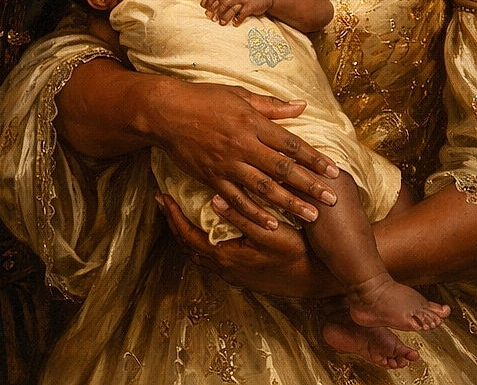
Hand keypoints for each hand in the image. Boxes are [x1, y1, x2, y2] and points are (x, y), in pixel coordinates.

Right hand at [141, 78, 338, 226]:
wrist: (166, 112)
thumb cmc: (204, 99)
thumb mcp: (239, 95)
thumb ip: (271, 105)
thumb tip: (301, 106)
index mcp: (252, 122)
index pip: (290, 143)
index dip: (314, 158)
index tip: (334, 170)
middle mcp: (243, 145)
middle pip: (282, 169)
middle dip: (310, 186)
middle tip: (332, 200)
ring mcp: (227, 164)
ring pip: (264, 188)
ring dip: (290, 203)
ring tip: (311, 216)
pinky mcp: (212, 178)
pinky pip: (237, 200)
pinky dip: (255, 213)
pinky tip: (272, 223)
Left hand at [155, 192, 336, 298]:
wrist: (314, 279)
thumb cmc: (295, 253)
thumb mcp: (270, 232)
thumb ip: (242, 216)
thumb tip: (213, 199)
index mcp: (226, 256)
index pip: (188, 235)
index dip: (173, 216)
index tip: (162, 197)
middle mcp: (224, 268)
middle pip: (187, 245)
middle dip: (173, 223)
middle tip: (163, 202)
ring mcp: (232, 273)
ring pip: (197, 253)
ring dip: (185, 232)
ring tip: (178, 213)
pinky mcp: (240, 274)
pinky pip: (209, 257)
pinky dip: (199, 241)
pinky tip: (205, 228)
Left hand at [202, 0, 272, 24]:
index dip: (209, 0)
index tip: (205, 8)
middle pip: (221, 0)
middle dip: (214, 10)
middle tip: (210, 17)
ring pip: (229, 8)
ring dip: (224, 17)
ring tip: (221, 23)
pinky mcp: (250, 4)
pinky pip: (242, 14)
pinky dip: (238, 19)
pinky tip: (235, 23)